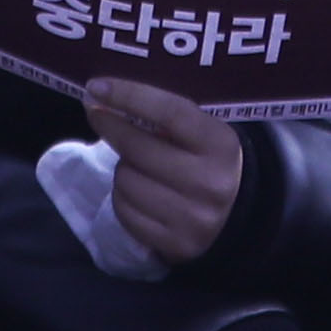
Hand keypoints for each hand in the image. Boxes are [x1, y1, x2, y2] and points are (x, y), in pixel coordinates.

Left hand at [82, 73, 246, 259]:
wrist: (234, 215)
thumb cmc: (207, 161)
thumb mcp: (202, 133)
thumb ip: (165, 116)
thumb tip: (103, 95)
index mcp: (221, 145)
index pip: (171, 112)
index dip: (129, 96)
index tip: (97, 86)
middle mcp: (211, 183)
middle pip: (139, 149)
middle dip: (112, 129)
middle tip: (99, 115)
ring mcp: (193, 218)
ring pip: (126, 181)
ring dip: (122, 169)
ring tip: (137, 166)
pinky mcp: (175, 244)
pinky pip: (124, 212)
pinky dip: (122, 198)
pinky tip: (137, 192)